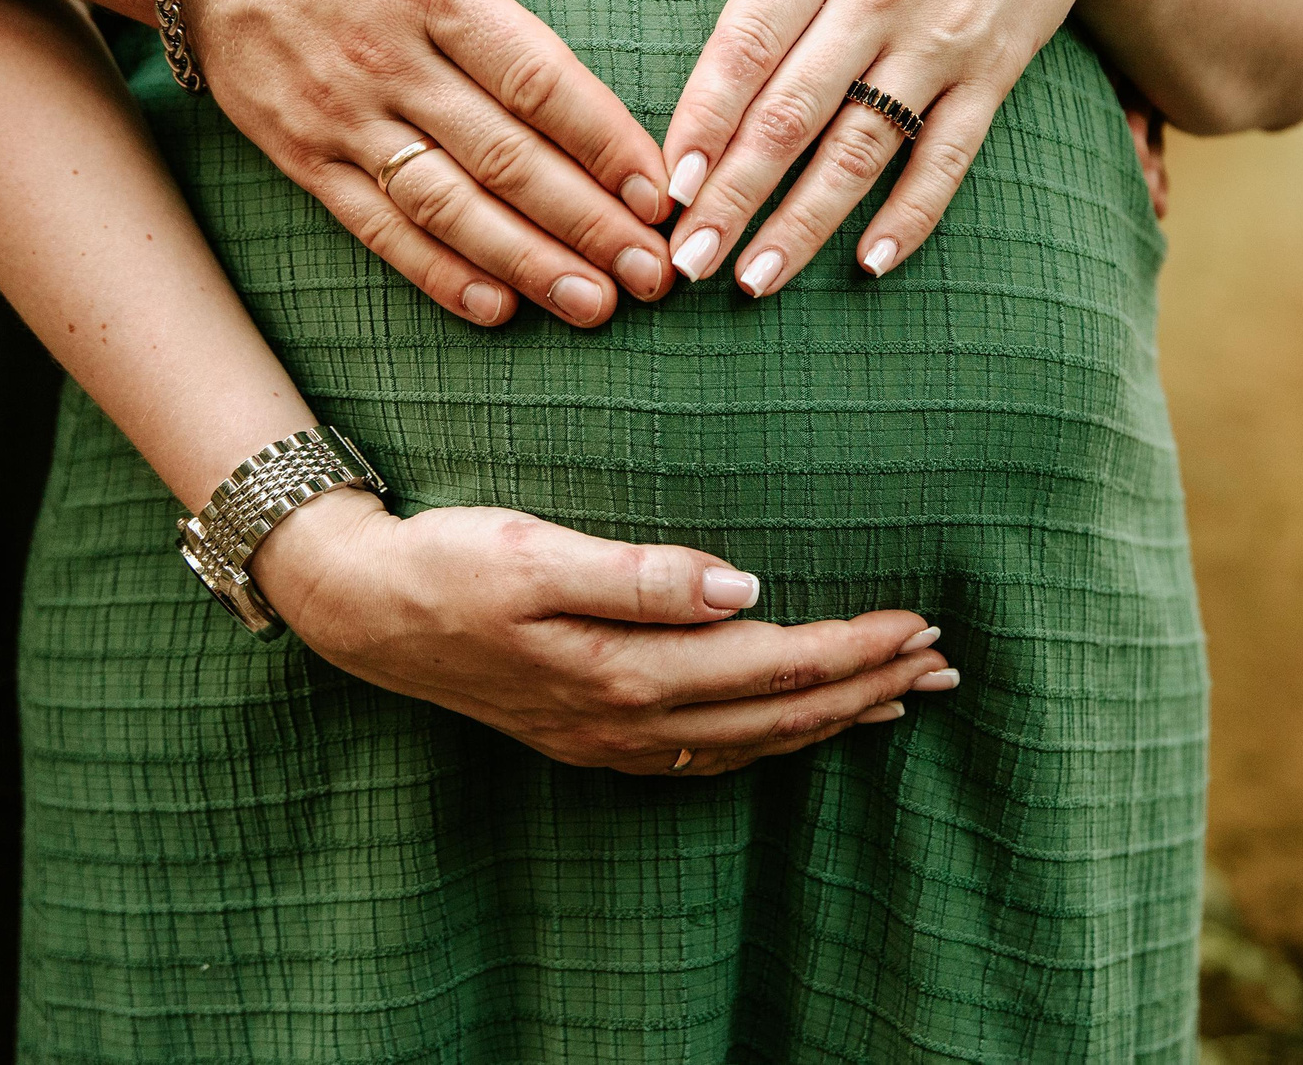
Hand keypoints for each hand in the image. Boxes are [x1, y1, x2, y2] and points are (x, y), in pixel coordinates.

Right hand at [186, 0, 677, 329]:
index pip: (536, 80)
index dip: (602, 142)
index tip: (660, 190)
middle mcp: (385, 57)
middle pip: (503, 158)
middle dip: (586, 224)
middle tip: (655, 274)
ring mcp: (339, 114)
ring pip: (446, 206)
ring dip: (525, 263)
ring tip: (595, 304)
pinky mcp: (299, 153)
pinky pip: (375, 226)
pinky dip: (436, 273)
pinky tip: (497, 307)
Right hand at [251, 492, 958, 776]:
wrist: (359, 609)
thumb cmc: (447, 562)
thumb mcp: (534, 550)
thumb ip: (639, 575)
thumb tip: (743, 587)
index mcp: (624, 671)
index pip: (774, 665)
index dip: (855, 647)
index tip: (922, 622)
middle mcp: (625, 720)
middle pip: (778, 712)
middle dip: (868, 686)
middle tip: (943, 663)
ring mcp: (608, 738)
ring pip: (749, 740)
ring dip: (832, 718)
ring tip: (900, 697)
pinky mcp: (590, 734)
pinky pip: (706, 752)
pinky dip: (770, 738)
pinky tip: (796, 725)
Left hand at [652, 0, 1162, 292]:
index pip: (750, 34)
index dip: (704, 111)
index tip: (665, 176)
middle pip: (793, 112)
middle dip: (733, 195)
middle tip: (682, 262)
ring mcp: (942, 43)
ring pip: (861, 150)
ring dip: (803, 224)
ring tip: (750, 284)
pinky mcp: (994, 76)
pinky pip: (948, 158)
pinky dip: (912, 216)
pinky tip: (869, 266)